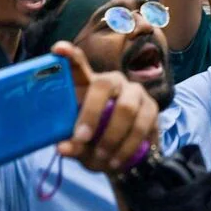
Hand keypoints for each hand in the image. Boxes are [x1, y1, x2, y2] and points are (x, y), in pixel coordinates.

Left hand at [51, 42, 159, 172]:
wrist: (124, 156)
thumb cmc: (95, 142)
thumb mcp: (80, 145)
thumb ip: (73, 144)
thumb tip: (64, 147)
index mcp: (90, 85)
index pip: (79, 65)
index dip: (70, 55)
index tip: (57, 48)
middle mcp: (114, 82)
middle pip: (103, 85)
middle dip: (91, 113)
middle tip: (81, 138)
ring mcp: (136, 92)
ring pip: (126, 108)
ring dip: (111, 137)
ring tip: (101, 158)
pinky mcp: (152, 108)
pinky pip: (141, 126)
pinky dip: (127, 147)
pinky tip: (117, 162)